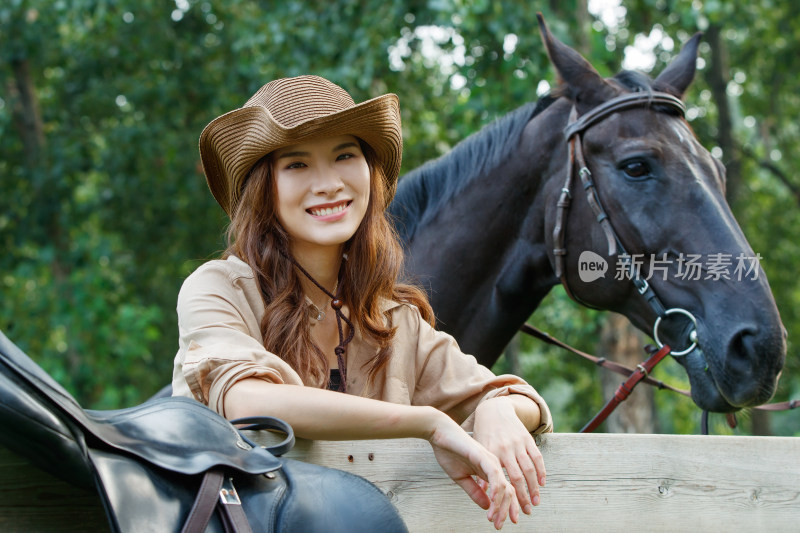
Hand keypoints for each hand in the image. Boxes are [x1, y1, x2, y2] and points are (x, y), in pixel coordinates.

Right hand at [426, 412, 515, 528]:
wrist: (439, 433)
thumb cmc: (449, 452)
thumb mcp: (461, 478)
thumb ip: (475, 491)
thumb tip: (487, 506)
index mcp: (489, 471)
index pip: (504, 492)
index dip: (505, 508)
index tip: (500, 523)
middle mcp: (494, 466)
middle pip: (509, 492)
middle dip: (506, 510)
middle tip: (499, 525)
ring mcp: (490, 461)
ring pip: (504, 487)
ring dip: (500, 505)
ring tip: (493, 518)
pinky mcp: (484, 457)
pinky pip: (495, 477)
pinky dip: (496, 492)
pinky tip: (492, 503)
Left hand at [473, 396, 545, 519]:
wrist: (494, 410)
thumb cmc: (484, 435)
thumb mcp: (479, 451)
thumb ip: (480, 471)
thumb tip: (484, 494)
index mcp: (491, 453)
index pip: (500, 480)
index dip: (506, 496)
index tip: (509, 510)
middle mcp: (505, 449)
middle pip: (517, 478)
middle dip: (523, 497)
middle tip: (527, 512)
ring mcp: (517, 443)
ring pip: (529, 469)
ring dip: (534, 488)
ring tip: (536, 502)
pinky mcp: (527, 438)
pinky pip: (537, 457)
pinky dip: (541, 471)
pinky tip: (542, 483)